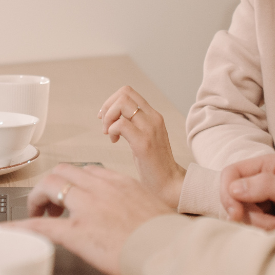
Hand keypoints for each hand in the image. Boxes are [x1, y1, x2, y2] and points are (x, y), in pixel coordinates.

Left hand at [8, 163, 174, 274]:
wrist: (170, 249)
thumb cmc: (167, 235)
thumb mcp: (153, 207)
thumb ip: (136, 204)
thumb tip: (132, 214)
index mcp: (120, 182)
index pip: (88, 170)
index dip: (74, 181)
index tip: (71, 192)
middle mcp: (101, 189)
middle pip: (64, 172)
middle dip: (52, 184)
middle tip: (50, 203)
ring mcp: (87, 208)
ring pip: (50, 186)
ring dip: (39, 197)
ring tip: (38, 211)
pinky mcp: (78, 232)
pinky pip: (42, 225)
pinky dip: (22, 225)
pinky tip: (10, 229)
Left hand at [98, 86, 186, 207]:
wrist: (169, 183)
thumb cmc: (153, 164)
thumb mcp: (144, 137)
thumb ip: (133, 124)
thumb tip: (112, 115)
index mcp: (153, 115)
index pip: (128, 91)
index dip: (111, 101)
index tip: (105, 118)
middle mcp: (153, 118)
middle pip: (124, 93)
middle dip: (107, 107)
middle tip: (105, 126)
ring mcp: (150, 129)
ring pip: (122, 104)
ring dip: (108, 117)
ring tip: (109, 133)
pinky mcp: (144, 143)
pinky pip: (121, 124)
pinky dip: (112, 130)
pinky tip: (115, 141)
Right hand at [220, 154, 274, 233]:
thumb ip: (266, 186)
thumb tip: (233, 188)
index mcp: (266, 165)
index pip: (230, 174)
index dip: (228, 194)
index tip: (237, 214)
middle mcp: (261, 180)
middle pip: (233, 198)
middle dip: (252, 216)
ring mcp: (262, 200)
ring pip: (242, 215)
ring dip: (262, 226)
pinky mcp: (266, 217)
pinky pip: (252, 226)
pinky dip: (266, 232)